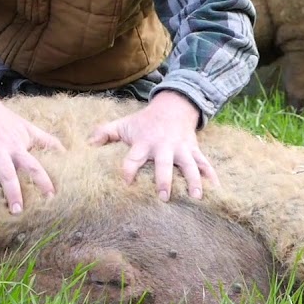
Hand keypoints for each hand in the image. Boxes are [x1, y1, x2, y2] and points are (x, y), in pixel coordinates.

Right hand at [0, 92, 64, 213]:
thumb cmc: (5, 119)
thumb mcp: (28, 128)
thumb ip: (46, 141)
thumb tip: (66, 152)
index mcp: (16, 147)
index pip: (33, 166)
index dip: (43, 180)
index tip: (51, 196)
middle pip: (7, 173)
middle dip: (12, 191)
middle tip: (16, 210)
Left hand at [89, 90, 218, 200]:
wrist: (173, 106)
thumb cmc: (144, 122)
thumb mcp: (124, 124)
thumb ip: (105, 133)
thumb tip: (87, 144)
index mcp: (143, 142)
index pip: (133, 157)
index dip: (128, 169)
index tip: (126, 182)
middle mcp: (163, 146)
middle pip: (164, 164)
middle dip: (164, 179)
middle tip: (163, 197)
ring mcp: (181, 149)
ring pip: (189, 165)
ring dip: (193, 181)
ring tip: (196, 198)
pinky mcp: (194, 150)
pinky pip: (205, 164)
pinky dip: (212, 176)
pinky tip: (217, 191)